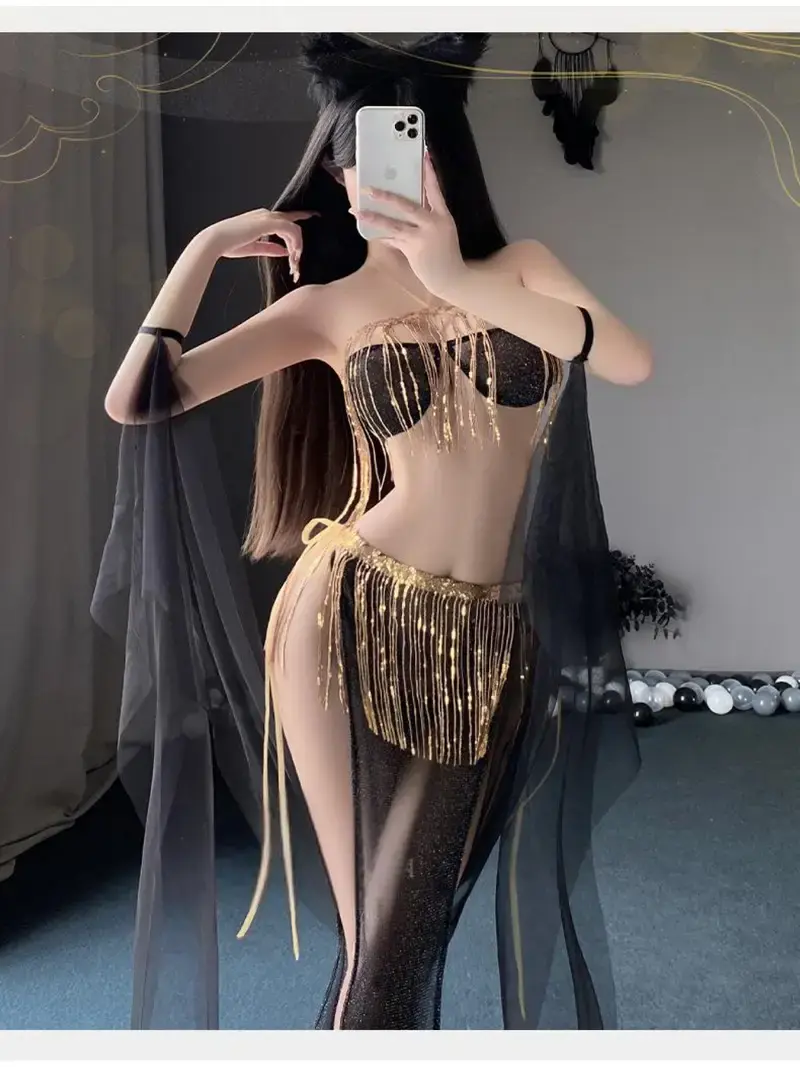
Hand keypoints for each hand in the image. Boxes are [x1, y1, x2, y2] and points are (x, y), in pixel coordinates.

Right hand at [202, 208, 318, 282]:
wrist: (215, 240)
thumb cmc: (229, 244)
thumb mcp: (254, 247)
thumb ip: (270, 248)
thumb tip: (286, 252)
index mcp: (261, 218)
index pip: (284, 218)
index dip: (299, 219)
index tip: (313, 217)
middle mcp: (265, 214)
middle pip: (291, 222)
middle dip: (298, 241)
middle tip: (298, 260)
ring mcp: (266, 216)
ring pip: (293, 226)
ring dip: (297, 245)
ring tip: (294, 261)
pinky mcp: (268, 222)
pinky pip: (290, 229)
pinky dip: (294, 242)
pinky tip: (293, 254)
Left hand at [352, 152, 465, 296]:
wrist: (450, 277)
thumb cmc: (446, 252)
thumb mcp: (443, 230)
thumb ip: (427, 217)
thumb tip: (406, 204)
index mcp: (443, 216)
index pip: (435, 190)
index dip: (429, 173)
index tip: (423, 155)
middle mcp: (432, 224)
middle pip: (407, 205)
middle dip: (387, 197)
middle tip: (369, 189)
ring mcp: (421, 238)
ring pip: (393, 225)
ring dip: (374, 218)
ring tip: (357, 211)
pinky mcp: (412, 250)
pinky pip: (392, 239)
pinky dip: (381, 235)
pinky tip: (368, 230)